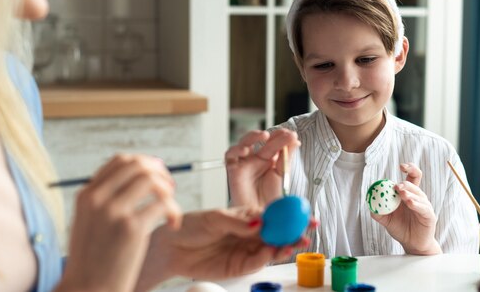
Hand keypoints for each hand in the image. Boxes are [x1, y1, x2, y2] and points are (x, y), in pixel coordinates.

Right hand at [56, 154, 181, 291]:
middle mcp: (97, 198)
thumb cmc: (93, 262)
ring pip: (151, 179)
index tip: (157, 175)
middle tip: (169, 189)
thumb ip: (106, 199)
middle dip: (160, 173)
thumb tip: (138, 176)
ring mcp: (113, 212)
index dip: (144, 163)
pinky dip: (174, 211)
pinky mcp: (131, 228)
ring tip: (170, 208)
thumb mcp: (89, 223)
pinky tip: (173, 224)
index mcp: (87, 195)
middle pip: (137, 164)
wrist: (86, 291)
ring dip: (168, 190)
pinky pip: (163, 204)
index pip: (120, 160)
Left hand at [134, 207, 313, 291]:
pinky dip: (267, 258)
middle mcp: (250, 233)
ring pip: (272, 248)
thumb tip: (259, 222)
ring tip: (295, 243)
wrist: (172, 248)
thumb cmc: (191, 226)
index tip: (305, 213)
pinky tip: (272, 251)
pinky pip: (257, 262)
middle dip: (294, 232)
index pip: (274, 214)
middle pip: (278, 233)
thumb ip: (238, 221)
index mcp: (247, 216)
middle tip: (307, 231)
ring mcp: (246, 249)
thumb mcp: (215, 217)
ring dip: (285, 246)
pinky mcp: (240, 266)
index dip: (291, 214)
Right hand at [225, 129, 299, 206]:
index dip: (282, 137)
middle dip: (275, 136)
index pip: (275, 143)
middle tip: (285, 135)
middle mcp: (257, 160)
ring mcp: (245, 164)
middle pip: (263, 141)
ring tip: (265, 135)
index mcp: (271, 161)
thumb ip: (286, 159)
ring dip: (254, 136)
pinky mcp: (233, 170)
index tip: (292, 135)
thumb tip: (295, 141)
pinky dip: (236, 149)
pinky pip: (230, 155)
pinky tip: (245, 150)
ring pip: (245, 142)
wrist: (261, 218)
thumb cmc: (270, 200)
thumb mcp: (282, 176)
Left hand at [370, 163, 441, 254]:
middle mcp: (418, 198)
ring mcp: (425, 206)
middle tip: (397, 186)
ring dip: (410, 193)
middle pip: (415, 185)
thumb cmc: (401, 228)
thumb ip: (378, 212)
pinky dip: (416, 204)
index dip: (410, 169)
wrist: (412, 244)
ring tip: (402, 194)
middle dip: (405, 184)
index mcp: (409, 194)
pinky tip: (409, 202)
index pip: (412, 177)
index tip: (401, 166)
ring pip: (419, 196)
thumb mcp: (386, 220)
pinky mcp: (429, 216)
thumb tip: (369, 203)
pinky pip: (423, 208)